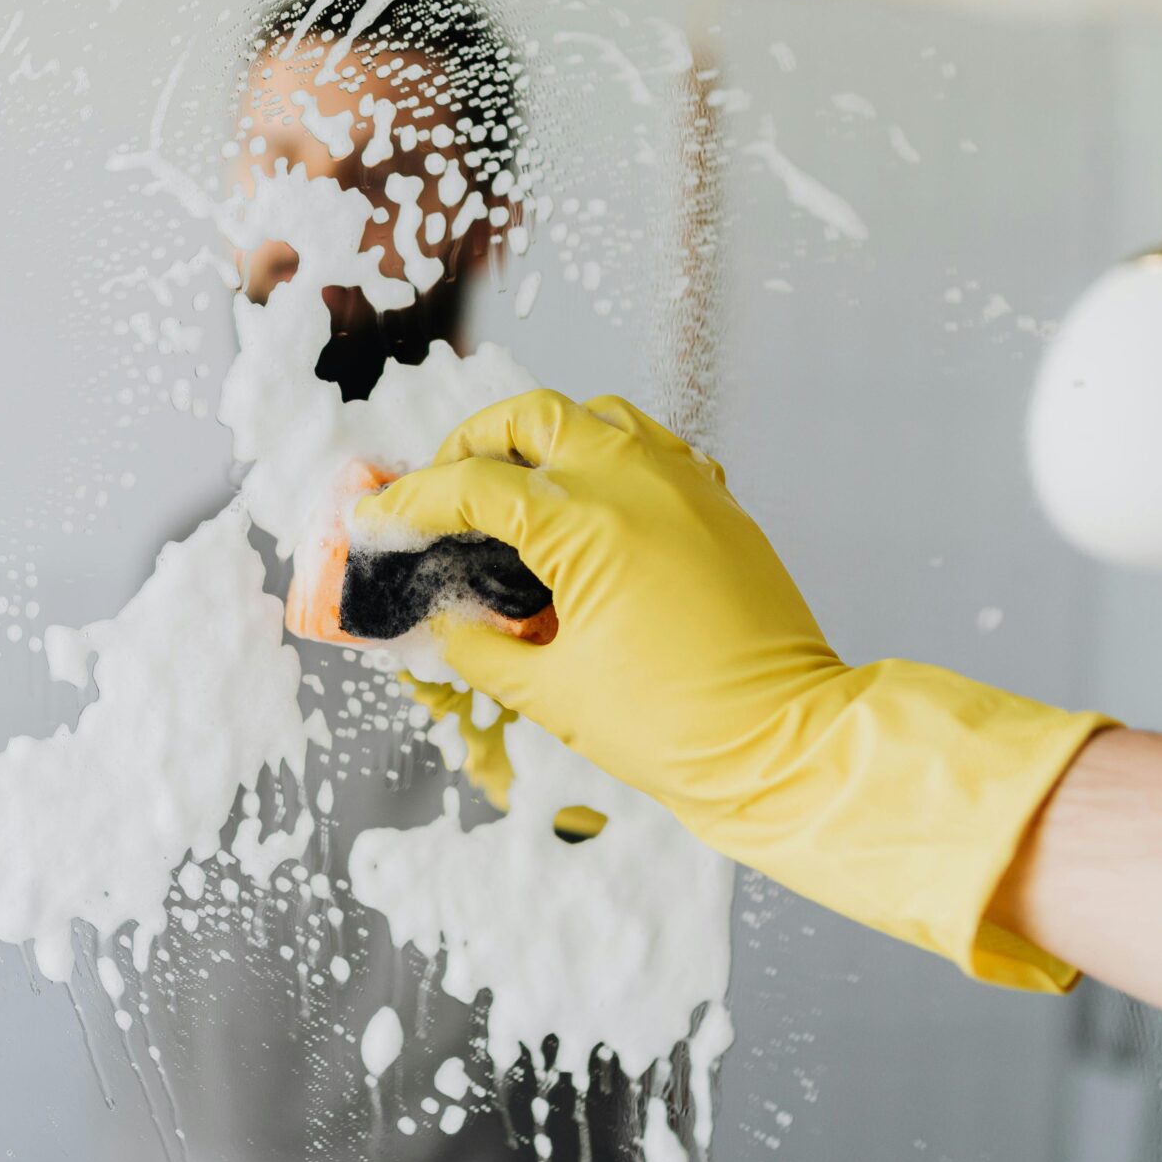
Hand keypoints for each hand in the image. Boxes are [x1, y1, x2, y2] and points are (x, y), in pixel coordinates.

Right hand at [359, 390, 1109, 990]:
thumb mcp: (553, 696)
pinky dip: (609, 458)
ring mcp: (687, 486)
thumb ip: (484, 649)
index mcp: (588, 526)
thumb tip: (449, 623)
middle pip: (533, 417)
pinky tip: (590, 505)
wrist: (784, 745)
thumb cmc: (677, 729)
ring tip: (514, 484)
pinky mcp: (720, 506)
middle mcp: (638, 483)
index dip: (411, 502)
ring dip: (546, 437)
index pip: (473, 488)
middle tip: (443, 487)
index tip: (376, 521)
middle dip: (475, 443)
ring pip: (599, 416)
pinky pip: (655, 448)